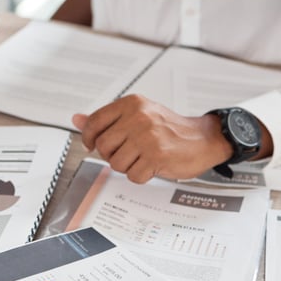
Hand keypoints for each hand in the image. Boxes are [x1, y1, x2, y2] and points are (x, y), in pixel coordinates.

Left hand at [71, 95, 232, 183]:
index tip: (92, 144)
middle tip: (128, 152)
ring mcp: (148, 137)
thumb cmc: (168, 128)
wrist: (203, 138)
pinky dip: (140, 175)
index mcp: (131, 104)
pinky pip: (133, 175)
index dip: (88, 138)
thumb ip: (106, 119)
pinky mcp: (157, 157)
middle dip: (112, 155)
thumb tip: (76, 119)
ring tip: (142, 158)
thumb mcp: (137, 114)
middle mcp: (139, 117)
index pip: (94, 122)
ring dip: (127, 166)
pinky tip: (152, 165)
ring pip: (116, 163)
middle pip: (103, 146)